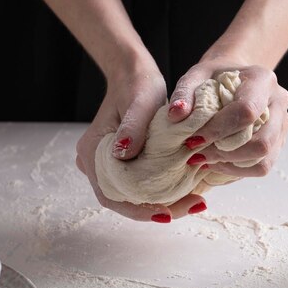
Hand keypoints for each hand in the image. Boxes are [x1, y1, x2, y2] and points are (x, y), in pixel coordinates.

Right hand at [76, 61, 206, 221]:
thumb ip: (132, 127)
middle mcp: (95, 163)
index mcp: (92, 152)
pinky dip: (162, 191)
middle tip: (195, 205)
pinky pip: (139, 184)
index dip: (138, 210)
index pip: (111, 195)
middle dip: (158, 209)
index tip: (167, 214)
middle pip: (123, 200)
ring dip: (162, 202)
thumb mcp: (140, 102)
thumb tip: (124, 154)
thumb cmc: (137, 85)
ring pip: (132, 195)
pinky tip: (188, 189)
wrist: (133, 74)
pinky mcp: (122, 163)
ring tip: (196, 200)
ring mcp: (107, 164)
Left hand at [168, 55, 287, 177]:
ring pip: (264, 159)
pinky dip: (237, 170)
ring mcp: (282, 124)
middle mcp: (279, 101)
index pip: (246, 112)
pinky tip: (217, 162)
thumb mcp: (196, 76)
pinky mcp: (278, 141)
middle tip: (198, 154)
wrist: (236, 78)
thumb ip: (184, 93)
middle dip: (226, 153)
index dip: (218, 130)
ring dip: (231, 165)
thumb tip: (176, 115)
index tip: (193, 139)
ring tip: (205, 159)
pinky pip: (262, 166)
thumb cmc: (215, 77)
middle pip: (262, 141)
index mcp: (262, 79)